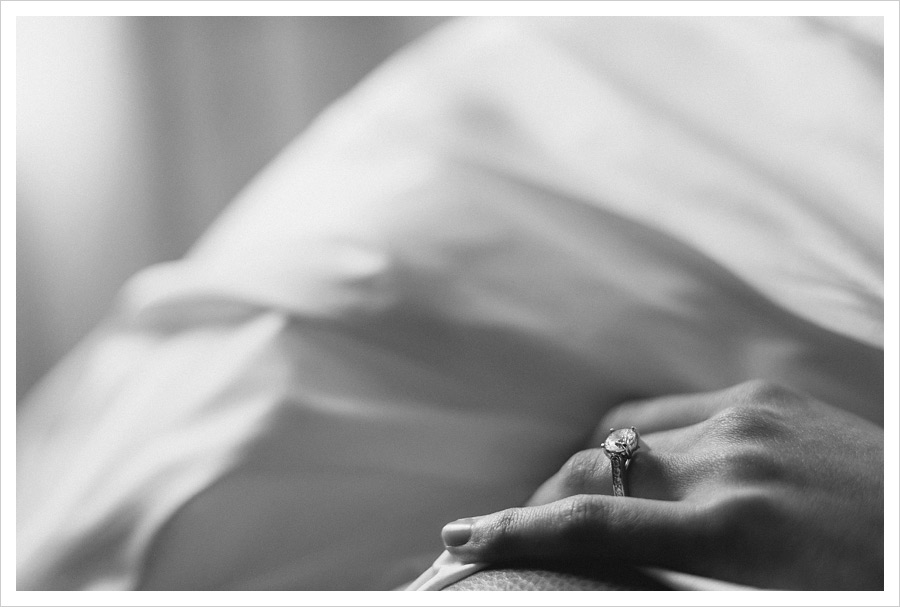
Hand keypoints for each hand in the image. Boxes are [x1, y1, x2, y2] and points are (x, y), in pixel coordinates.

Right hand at [440, 380, 882, 588]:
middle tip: (520, 525)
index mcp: (734, 529)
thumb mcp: (764, 599)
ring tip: (595, 502)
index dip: (515, 530)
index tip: (461, 537)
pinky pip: (664, 410)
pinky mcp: (759, 394)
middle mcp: (728, 459)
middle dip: (543, 498)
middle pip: (593, 469)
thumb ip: (675, 571)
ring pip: (622, 435)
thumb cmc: (861, 580)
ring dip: (595, 471)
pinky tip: (649, 467)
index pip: (593, 524)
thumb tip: (605, 554)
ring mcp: (744, 415)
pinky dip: (638, 441)